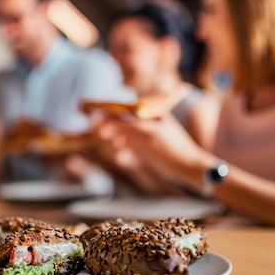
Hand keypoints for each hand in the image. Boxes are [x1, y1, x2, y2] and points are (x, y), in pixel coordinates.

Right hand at [100, 114, 214, 188]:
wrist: (188, 168)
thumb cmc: (173, 146)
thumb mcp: (149, 132)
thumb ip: (126, 124)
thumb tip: (104, 116)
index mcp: (145, 111)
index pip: (119, 106)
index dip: (102, 108)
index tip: (85, 110)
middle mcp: (141, 121)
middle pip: (115, 121)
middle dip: (107, 128)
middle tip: (104, 135)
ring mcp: (140, 136)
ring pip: (117, 137)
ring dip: (113, 143)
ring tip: (119, 150)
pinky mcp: (140, 150)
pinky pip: (123, 150)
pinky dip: (121, 154)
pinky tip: (125, 158)